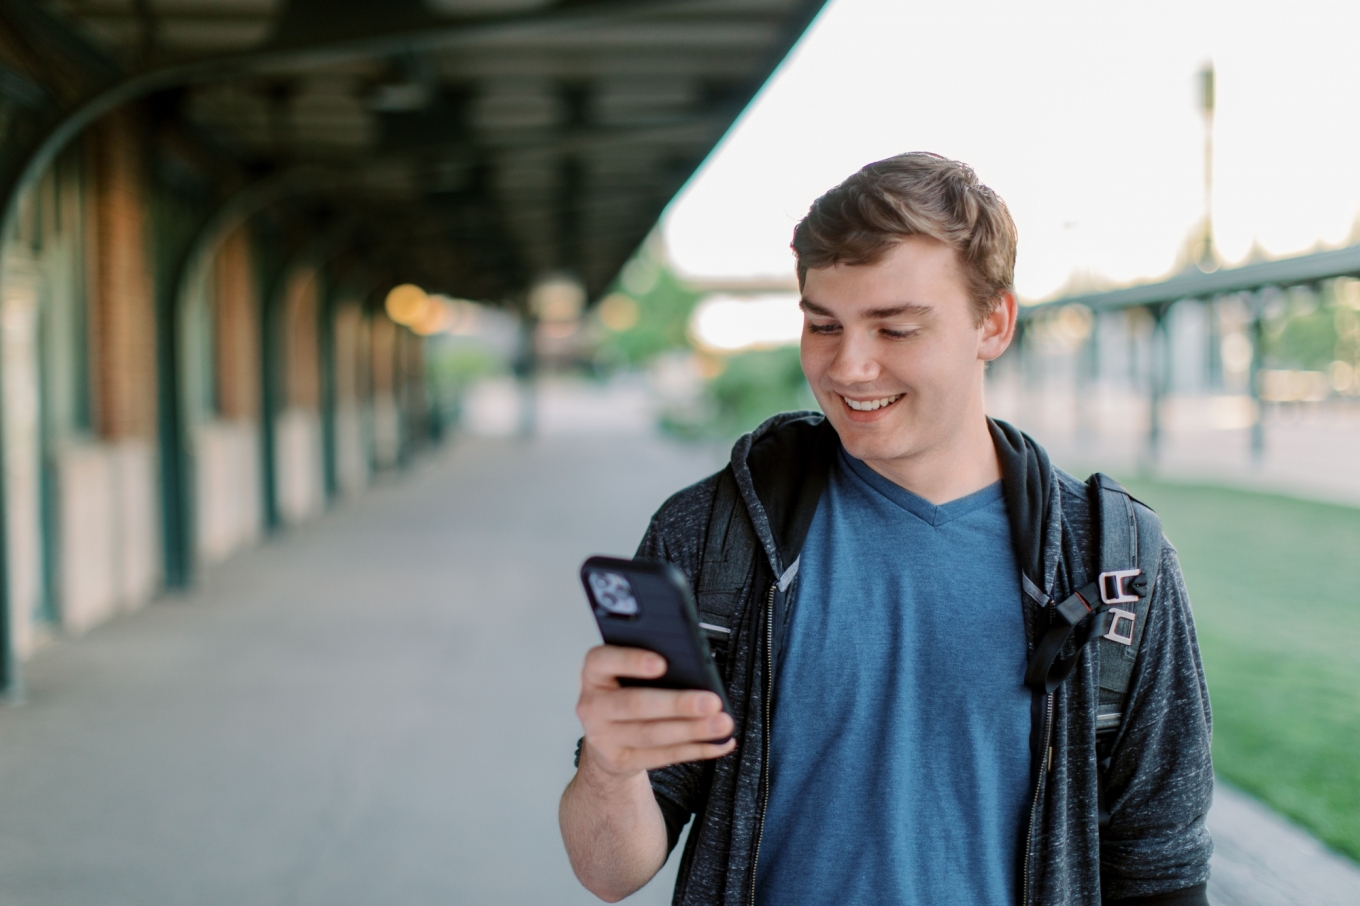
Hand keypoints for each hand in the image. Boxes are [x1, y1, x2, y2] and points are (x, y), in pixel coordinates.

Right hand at [575, 645, 735, 781]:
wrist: (606, 736)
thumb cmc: (625, 691)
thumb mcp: (626, 671)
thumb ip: (650, 663)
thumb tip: (695, 669)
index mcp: (594, 672)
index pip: (603, 660)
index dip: (631, 661)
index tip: (662, 664)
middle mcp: (592, 704)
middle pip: (635, 703)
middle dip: (677, 704)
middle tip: (711, 701)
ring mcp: (603, 737)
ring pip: (652, 734)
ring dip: (692, 730)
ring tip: (721, 723)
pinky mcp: (620, 761)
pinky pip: (662, 756)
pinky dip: (695, 749)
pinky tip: (716, 742)